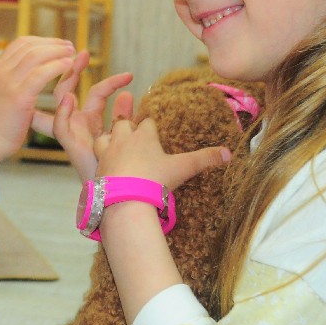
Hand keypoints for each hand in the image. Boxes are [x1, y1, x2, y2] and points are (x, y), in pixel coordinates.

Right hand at [0, 36, 75, 166]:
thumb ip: (11, 80)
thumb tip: (26, 74)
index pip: (20, 44)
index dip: (42, 41)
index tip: (58, 45)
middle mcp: (1, 71)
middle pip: (30, 46)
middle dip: (53, 44)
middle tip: (70, 46)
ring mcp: (9, 82)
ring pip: (36, 56)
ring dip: (58, 51)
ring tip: (72, 54)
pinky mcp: (19, 96)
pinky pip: (41, 73)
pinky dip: (57, 66)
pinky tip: (69, 66)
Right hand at [32, 52, 133, 178]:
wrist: (115, 197)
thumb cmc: (121, 170)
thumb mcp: (124, 136)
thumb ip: (123, 115)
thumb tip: (129, 93)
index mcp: (92, 121)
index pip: (97, 93)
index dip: (110, 82)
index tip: (130, 75)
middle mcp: (79, 124)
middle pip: (70, 90)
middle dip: (74, 70)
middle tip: (83, 53)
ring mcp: (72, 132)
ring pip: (61, 101)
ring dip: (67, 80)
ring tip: (76, 62)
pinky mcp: (69, 145)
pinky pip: (59, 126)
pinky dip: (62, 112)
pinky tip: (70, 98)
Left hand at [96, 116, 231, 191]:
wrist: (126, 200)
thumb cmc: (155, 180)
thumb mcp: (183, 168)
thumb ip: (205, 159)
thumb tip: (229, 153)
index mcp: (144, 136)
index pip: (147, 124)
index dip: (151, 127)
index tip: (154, 130)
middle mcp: (123, 140)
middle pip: (123, 124)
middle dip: (128, 125)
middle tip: (133, 131)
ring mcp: (108, 153)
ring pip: (104, 137)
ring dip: (109, 139)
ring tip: (113, 143)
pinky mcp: (97, 169)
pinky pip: (97, 158)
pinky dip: (101, 160)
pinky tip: (106, 166)